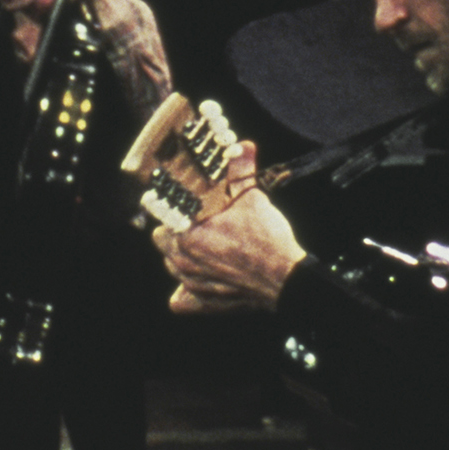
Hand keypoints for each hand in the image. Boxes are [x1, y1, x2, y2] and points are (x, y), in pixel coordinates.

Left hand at [151, 141, 305, 313]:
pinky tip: (198, 279)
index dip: (173, 206)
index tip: (183, 202)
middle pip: (162, 239)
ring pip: (172, 265)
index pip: (163, 215)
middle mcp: (182, 261)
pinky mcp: (203, 302)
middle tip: (198, 221)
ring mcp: (191, 284)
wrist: (286, 277)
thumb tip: (242, 146)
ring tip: (204, 245)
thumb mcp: (252, 198)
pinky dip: (186, 291)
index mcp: (187, 234)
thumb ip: (242, 171)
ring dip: (182, 255)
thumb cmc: (266, 240)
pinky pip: (181, 299)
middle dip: (176, 229)